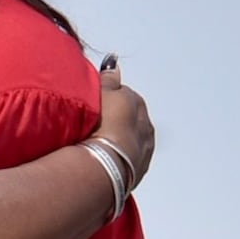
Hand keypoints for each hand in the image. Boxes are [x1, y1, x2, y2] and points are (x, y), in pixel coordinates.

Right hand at [93, 61, 154, 188]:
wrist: (104, 165)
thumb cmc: (102, 126)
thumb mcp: (104, 93)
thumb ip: (110, 79)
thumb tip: (114, 64)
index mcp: (140, 106)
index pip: (125, 95)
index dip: (108, 98)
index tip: (94, 104)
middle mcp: (147, 130)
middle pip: (129, 120)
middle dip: (115, 121)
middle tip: (93, 124)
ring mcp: (143, 154)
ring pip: (128, 142)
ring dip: (116, 142)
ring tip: (95, 145)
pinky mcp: (135, 174)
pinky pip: (124, 162)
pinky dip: (116, 159)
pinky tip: (100, 160)